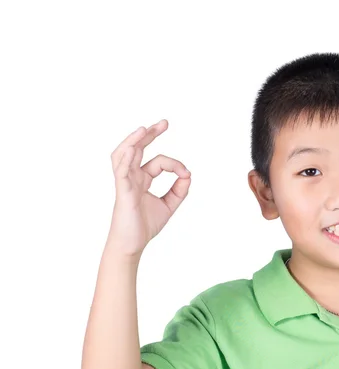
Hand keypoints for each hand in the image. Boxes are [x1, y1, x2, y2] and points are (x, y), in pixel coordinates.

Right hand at [106, 119, 191, 256]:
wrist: (132, 245)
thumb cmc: (144, 226)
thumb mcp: (168, 205)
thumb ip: (179, 190)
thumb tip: (188, 175)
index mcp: (142, 179)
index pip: (159, 162)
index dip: (175, 165)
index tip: (186, 174)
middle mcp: (132, 177)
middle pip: (137, 149)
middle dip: (150, 135)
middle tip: (164, 123)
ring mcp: (125, 183)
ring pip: (124, 155)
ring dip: (133, 141)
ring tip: (144, 129)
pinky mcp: (122, 192)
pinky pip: (121, 171)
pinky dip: (126, 158)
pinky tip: (133, 148)